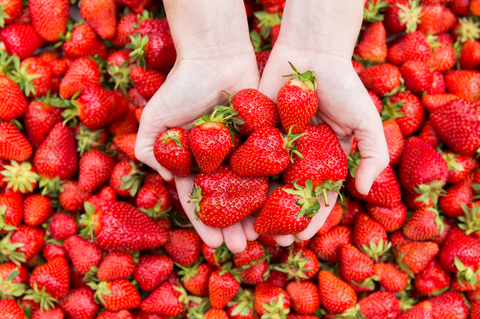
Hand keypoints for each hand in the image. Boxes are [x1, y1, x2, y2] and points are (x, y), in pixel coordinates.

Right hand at [135, 0, 260, 252]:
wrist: (215, 55)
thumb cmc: (183, 85)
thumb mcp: (156, 118)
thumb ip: (150, 150)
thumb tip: (169, 182)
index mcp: (195, 162)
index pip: (200, 199)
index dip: (206, 223)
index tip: (215, 244)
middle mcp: (219, 161)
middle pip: (228, 200)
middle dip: (234, 226)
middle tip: (244, 248)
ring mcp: (243, 151)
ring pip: (251, 189)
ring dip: (256, 214)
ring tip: (265, 236)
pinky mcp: (264, 139)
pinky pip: (271, 167)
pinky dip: (276, 187)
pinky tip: (283, 207)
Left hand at [258, 0, 388, 246]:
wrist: (310, 51)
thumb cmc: (343, 85)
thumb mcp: (366, 120)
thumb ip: (373, 155)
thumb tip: (363, 190)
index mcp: (325, 158)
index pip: (318, 195)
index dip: (312, 217)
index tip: (303, 237)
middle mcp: (299, 156)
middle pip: (289, 195)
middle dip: (283, 219)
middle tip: (274, 241)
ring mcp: (275, 146)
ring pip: (266, 183)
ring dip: (259, 207)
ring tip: (251, 229)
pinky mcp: (255, 133)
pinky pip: (247, 160)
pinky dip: (240, 180)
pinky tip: (231, 199)